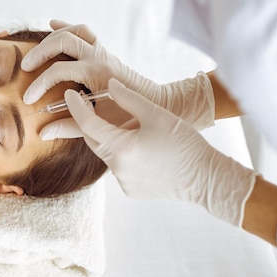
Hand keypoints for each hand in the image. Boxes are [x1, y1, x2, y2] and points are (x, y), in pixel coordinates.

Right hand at [22, 20, 214, 138]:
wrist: (158, 106)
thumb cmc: (131, 118)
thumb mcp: (99, 124)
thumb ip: (70, 127)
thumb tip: (43, 132)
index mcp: (97, 73)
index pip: (59, 71)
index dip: (40, 84)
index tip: (29, 100)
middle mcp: (99, 58)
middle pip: (62, 42)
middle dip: (40, 53)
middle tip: (25, 69)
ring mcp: (102, 52)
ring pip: (74, 31)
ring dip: (53, 37)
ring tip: (36, 51)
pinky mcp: (104, 52)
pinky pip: (85, 32)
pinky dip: (68, 27)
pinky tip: (53, 24)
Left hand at [65, 78, 255, 225]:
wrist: (206, 179)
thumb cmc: (184, 144)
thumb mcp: (156, 114)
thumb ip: (128, 98)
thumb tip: (109, 85)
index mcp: (120, 148)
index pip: (87, 124)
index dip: (76, 106)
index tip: (70, 93)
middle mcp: (117, 168)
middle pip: (94, 140)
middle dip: (91, 123)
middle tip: (91, 104)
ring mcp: (123, 182)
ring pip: (108, 154)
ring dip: (111, 139)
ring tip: (130, 127)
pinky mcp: (132, 190)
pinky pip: (120, 168)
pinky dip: (124, 156)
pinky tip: (143, 149)